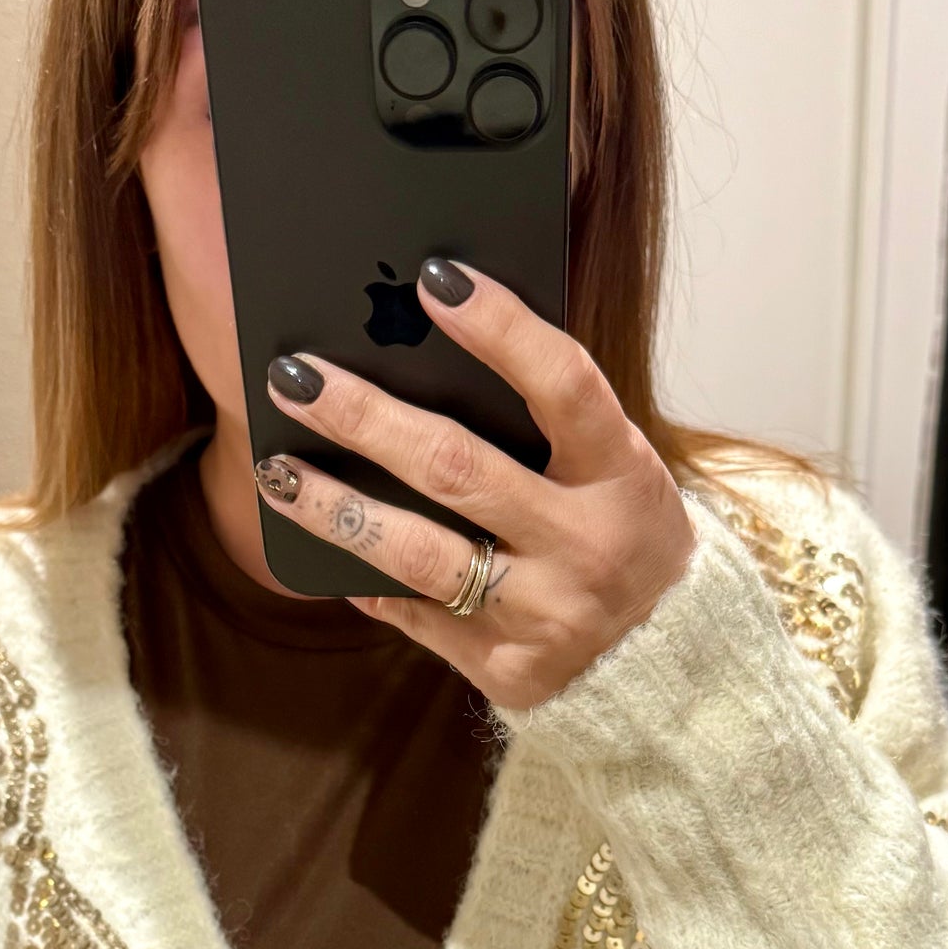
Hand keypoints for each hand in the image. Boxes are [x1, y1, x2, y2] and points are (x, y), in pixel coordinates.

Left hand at [257, 259, 697, 709]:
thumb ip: (549, 419)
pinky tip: (319, 548)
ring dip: (335, 507)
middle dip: (364, 417)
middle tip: (293, 376)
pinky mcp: (508, 670)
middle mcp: (585, 546)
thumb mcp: (614, 468)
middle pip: (456, 469)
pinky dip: (364, 577)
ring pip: (418, 553)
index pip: (562, 385)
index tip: (434, 278)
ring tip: (277, 469)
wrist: (670, 660)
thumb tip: (428, 345)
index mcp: (623, 476)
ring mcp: (545, 615)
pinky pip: (416, 615)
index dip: (501, 328)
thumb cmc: (621, 532)